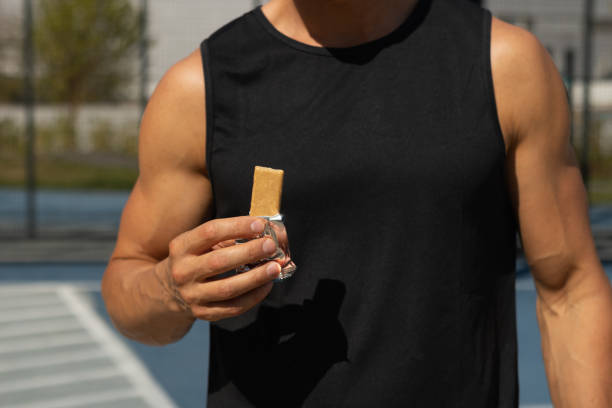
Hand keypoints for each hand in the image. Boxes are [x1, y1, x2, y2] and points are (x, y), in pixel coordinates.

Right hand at [158, 216, 282, 321]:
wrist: (170, 289)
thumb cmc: (197, 258)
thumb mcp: (202, 243)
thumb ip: (231, 236)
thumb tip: (268, 232)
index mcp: (181, 247)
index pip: (210, 232)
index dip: (237, 227)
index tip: (260, 224)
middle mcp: (183, 272)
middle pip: (218, 261)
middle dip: (248, 252)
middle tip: (271, 245)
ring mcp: (192, 295)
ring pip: (227, 288)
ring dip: (255, 277)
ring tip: (275, 267)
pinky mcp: (203, 313)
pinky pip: (233, 307)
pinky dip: (253, 296)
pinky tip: (267, 285)